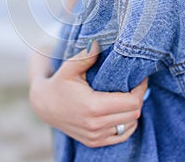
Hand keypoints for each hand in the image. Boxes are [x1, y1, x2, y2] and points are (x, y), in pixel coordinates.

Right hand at [29, 42, 147, 147]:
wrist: (44, 106)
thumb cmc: (59, 84)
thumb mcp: (69, 67)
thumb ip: (86, 56)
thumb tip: (98, 43)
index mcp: (93, 107)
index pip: (132, 102)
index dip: (140, 88)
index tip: (140, 77)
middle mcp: (96, 125)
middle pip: (134, 113)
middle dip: (138, 97)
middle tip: (136, 83)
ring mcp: (96, 136)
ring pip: (130, 125)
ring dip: (133, 110)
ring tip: (127, 95)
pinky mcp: (95, 141)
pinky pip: (122, 135)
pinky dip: (126, 123)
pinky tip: (121, 110)